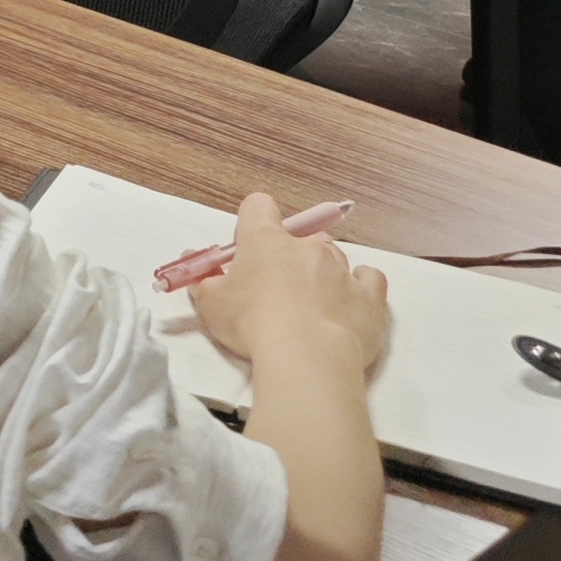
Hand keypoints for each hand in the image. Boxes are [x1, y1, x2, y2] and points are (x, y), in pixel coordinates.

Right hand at [188, 193, 390, 377]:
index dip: (252, 222)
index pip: (258, 206)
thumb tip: (190, 264)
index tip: (247, 248)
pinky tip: (350, 302)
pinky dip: (360, 286)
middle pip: (299, 236)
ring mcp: (343, 268)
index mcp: (266, 239)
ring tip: (312, 308)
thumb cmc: (252, 324)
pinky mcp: (370, 296)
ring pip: (333, 257)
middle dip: (290, 256)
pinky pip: (369, 279)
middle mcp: (308, 245)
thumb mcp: (211, 305)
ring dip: (322, 273)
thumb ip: (203, 281)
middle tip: (276, 290)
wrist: (306, 355)